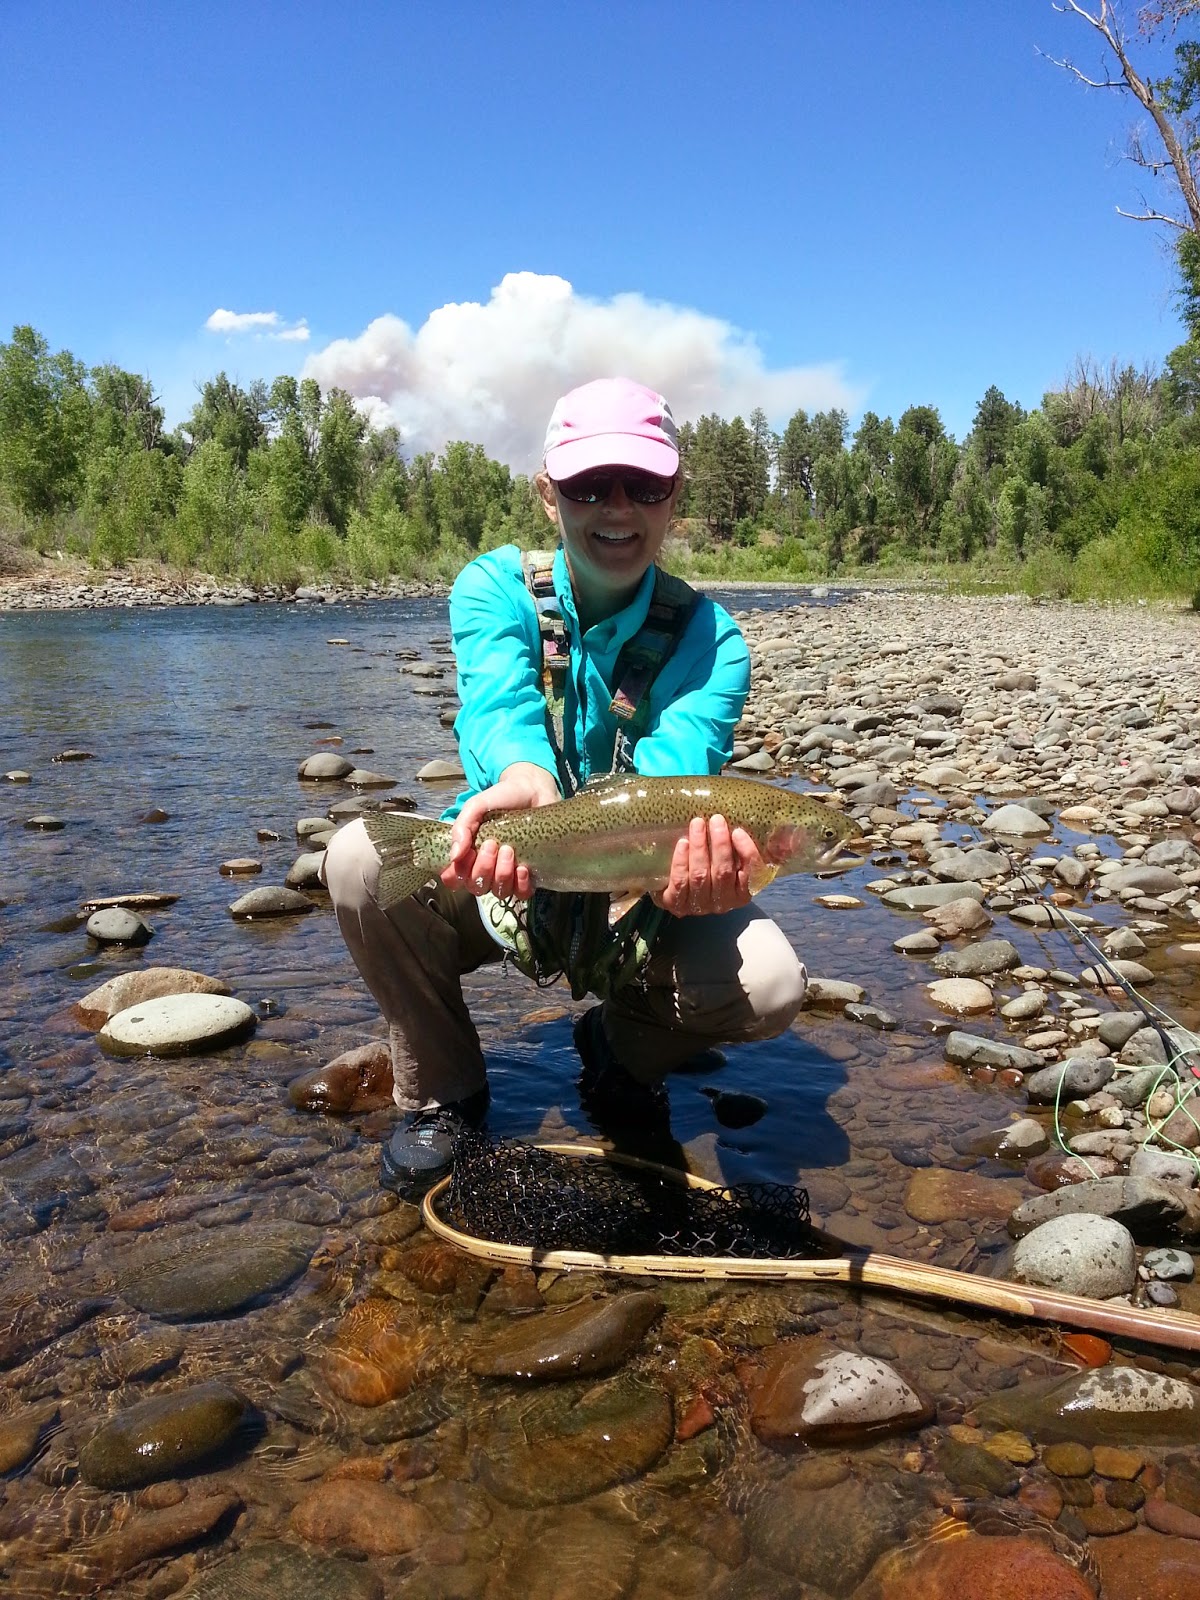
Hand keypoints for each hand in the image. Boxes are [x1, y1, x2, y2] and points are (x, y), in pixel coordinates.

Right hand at [441, 761, 559, 899]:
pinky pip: (521, 894)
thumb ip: (461, 827)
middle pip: (476, 887)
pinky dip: (521, 884)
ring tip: (508, 850)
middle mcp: (486, 869)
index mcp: (468, 855)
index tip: (467, 853)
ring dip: (501, 874)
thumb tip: (454, 855)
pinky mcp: (529, 876)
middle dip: (483, 868)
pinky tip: (523, 867)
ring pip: (498, 892)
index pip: (453, 879)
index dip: (456, 874)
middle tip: (492, 844)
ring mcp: (507, 874)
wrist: (533, 791)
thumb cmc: (502, 799)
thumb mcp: (476, 807)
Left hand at [652, 814, 760, 917]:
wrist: (675, 887)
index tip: (738, 832)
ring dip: (699, 847)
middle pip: (723, 873)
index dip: (747, 853)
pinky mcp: (678, 904)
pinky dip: (681, 861)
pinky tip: (682, 843)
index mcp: (742, 893)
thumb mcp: (731, 860)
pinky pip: (680, 882)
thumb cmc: (710, 867)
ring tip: (697, 824)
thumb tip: (749, 828)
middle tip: (716, 820)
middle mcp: (723, 903)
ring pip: (700, 875)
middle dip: (720, 844)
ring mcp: (700, 906)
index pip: (752, 876)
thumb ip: (741, 850)